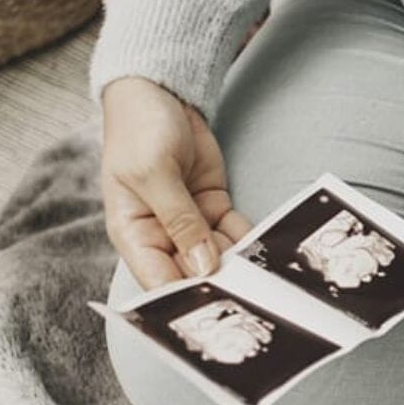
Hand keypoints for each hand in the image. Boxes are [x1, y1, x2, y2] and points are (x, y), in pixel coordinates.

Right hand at [100, 77, 252, 288]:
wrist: (160, 94)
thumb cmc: (139, 129)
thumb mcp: (154, 173)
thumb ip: (180, 220)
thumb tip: (203, 265)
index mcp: (133, 233)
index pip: (158, 280)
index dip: (184, 299)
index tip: (215, 311)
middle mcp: (161, 235)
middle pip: (193, 274)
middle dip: (221, 285)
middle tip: (254, 298)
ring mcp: (189, 223)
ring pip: (219, 257)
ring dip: (240, 266)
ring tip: (268, 280)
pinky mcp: (213, 208)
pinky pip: (234, 233)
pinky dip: (250, 241)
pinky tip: (270, 253)